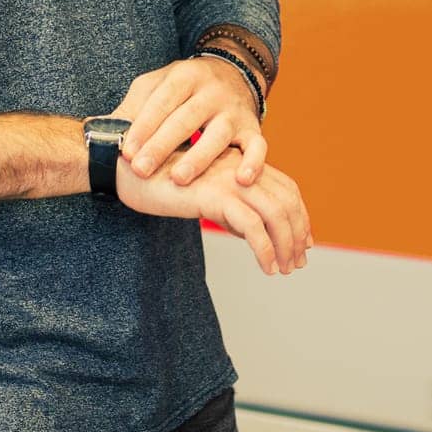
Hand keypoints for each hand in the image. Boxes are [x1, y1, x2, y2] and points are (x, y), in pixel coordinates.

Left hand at [113, 57, 266, 190]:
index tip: (126, 151)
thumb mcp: (156, 86)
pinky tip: (241, 180)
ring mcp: (234, 110)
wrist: (231, 73)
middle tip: (140, 169)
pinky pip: (258, 146)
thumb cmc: (182, 89)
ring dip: (199, 157)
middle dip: (162, 145)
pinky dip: (254, 162)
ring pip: (219, 134)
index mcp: (185, 76)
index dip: (143, 126)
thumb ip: (133, 106)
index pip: (162, 101)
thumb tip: (102, 131)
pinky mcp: (253, 128)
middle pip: (186, 119)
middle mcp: (212, 91)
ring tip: (178, 178)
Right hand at [114, 143, 312, 276]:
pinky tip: (266, 267)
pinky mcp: (215, 195)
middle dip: (297, 233)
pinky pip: (251, 226)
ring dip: (286, 245)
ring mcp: (229, 179)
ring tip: (284, 269)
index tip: (304, 241)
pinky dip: (265, 249)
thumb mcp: (201, 193)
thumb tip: (248, 233)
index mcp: (238, 162)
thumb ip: (226, 207)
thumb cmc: (158, 181)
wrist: (127, 168)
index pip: (285, 187)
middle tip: (297, 261)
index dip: (300, 215)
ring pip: (276, 213)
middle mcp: (239, 167)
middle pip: (286, 200)